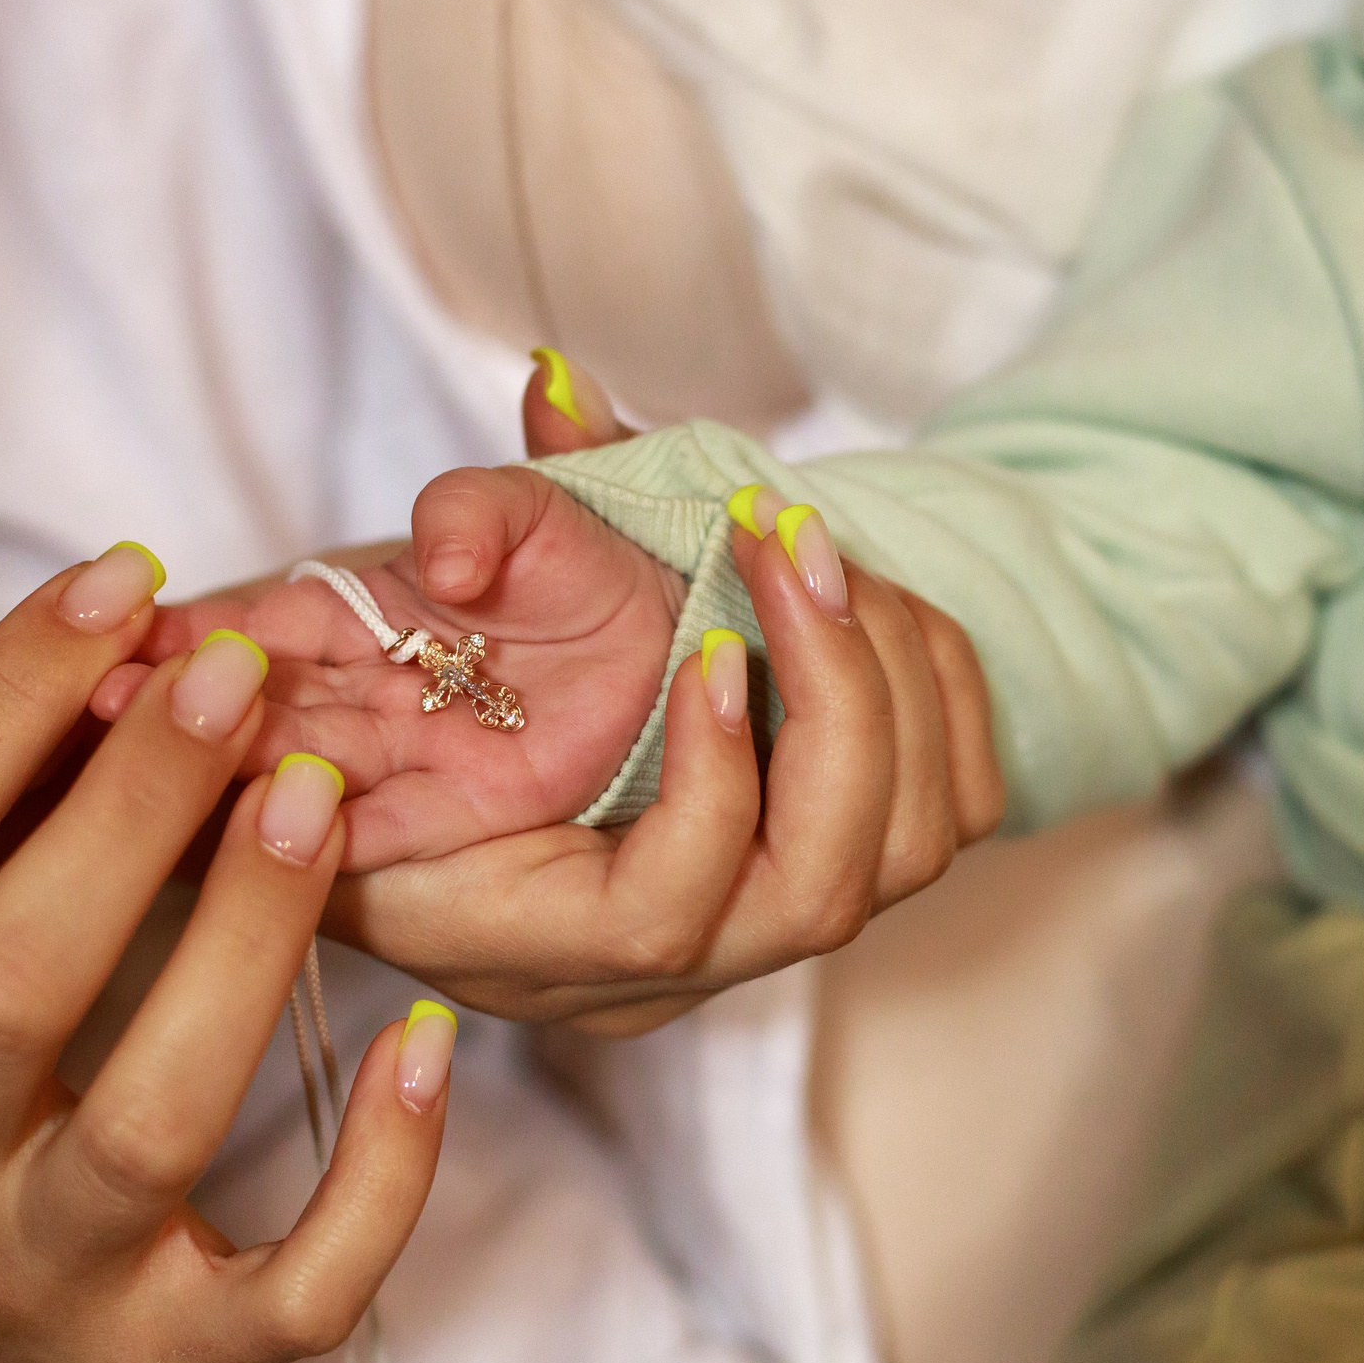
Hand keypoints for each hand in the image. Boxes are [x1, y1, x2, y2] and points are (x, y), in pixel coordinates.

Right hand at [0, 551, 455, 1362]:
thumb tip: (100, 640)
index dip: (4, 697)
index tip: (123, 581)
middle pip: (10, 979)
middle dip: (127, 810)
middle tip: (239, 669)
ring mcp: (46, 1279)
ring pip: (152, 1121)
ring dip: (244, 945)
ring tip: (319, 795)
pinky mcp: (171, 1361)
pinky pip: (295, 1285)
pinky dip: (377, 1170)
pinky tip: (431, 1044)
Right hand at [92, 485, 686, 871]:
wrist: (680, 629)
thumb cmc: (592, 561)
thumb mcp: (533, 510)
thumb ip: (477, 509)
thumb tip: (448, 551)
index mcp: (352, 608)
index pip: (246, 620)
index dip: (180, 632)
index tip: (111, 636)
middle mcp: (363, 688)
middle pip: (257, 706)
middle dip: (184, 710)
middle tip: (109, 710)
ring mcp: (408, 753)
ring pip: (301, 767)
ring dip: (240, 766)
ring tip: (173, 764)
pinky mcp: (466, 808)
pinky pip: (382, 827)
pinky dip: (329, 829)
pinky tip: (280, 827)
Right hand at [298, 352, 1004, 1034]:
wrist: (460, 710)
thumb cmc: (418, 669)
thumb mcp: (414, 591)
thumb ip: (477, 512)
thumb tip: (562, 392)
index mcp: (517, 929)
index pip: (660, 921)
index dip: (710, 785)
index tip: (708, 640)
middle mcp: (651, 970)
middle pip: (816, 895)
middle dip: (836, 699)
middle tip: (786, 541)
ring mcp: (750, 936)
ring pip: (904, 854)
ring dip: (890, 677)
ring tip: (815, 552)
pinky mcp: (833, 877)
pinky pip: (949, 810)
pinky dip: (939, 689)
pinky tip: (865, 596)